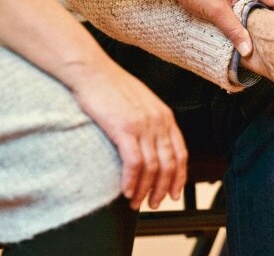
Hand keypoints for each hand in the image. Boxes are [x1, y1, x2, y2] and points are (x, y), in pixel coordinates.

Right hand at [66, 59, 187, 209]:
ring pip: (152, 167)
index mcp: (165, 116)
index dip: (179, 177)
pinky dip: (132, 181)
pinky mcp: (124, 128)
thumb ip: (151, 123)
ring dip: (145, 189)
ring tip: (136, 202)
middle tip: (154, 203)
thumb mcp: (141, 103)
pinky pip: (134, 162)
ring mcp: (143, 125)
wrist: (92, 71)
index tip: (174, 193)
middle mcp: (159, 122)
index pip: (181, 153)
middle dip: (162, 189)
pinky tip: (126, 191)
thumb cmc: (111, 87)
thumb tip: (151, 145)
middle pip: (169, 164)